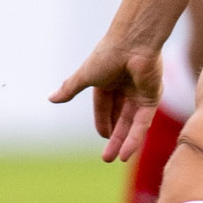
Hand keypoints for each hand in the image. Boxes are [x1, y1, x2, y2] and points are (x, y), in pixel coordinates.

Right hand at [50, 34, 167, 161]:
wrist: (133, 43)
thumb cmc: (108, 55)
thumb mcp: (85, 76)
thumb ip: (70, 89)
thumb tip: (50, 98)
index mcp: (109, 80)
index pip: (104, 106)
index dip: (102, 121)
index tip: (102, 136)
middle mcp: (125, 88)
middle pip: (119, 117)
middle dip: (113, 137)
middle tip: (106, 157)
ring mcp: (140, 94)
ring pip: (131, 123)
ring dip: (124, 142)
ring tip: (116, 159)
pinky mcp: (152, 98)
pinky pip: (142, 123)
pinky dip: (135, 138)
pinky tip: (128, 152)